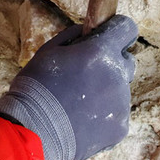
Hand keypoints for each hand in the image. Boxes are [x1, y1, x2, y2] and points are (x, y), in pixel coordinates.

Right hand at [0, 16, 137, 159]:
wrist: (33, 132)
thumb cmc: (36, 87)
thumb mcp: (48, 51)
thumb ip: (72, 36)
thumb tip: (87, 31)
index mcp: (100, 52)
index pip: (126, 27)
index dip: (116, 30)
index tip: (105, 37)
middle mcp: (117, 76)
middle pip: (126, 61)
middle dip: (111, 63)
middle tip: (86, 76)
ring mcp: (121, 104)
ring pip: (120, 90)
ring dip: (105, 92)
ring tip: (78, 104)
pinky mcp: (120, 128)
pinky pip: (117, 114)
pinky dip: (104, 115)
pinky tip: (82, 120)